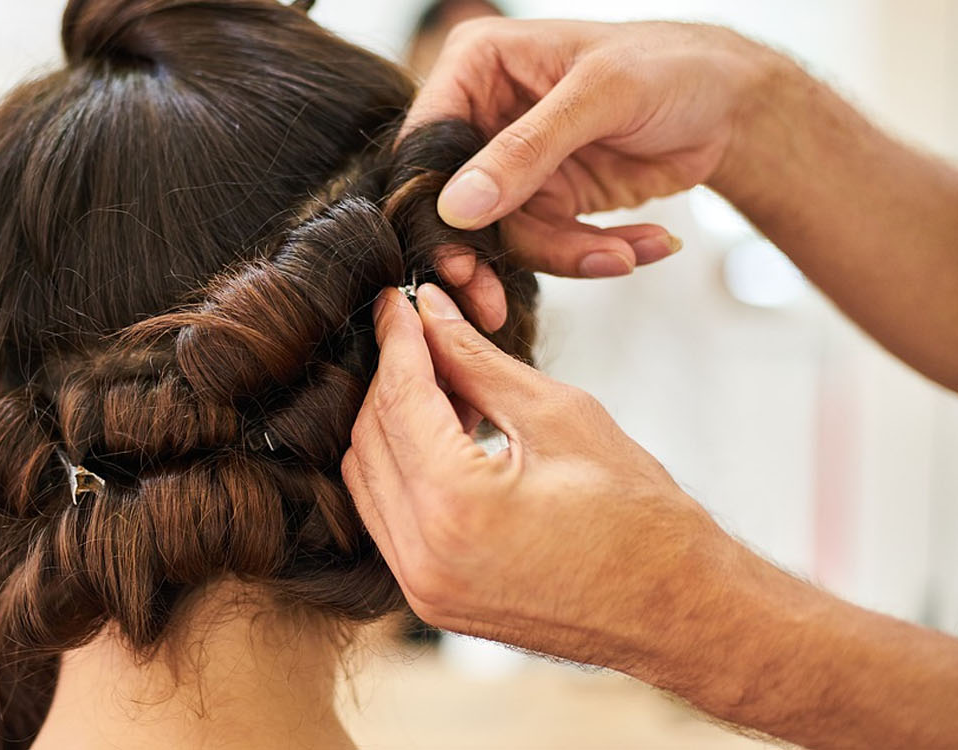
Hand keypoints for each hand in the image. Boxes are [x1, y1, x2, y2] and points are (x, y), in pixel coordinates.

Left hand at [342, 284, 739, 665]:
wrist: (680, 612)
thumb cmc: (641, 517)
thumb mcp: (559, 415)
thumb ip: (478, 361)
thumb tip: (429, 312)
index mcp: (456, 506)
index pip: (398, 400)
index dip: (398, 341)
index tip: (399, 301)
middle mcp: (423, 556)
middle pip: (370, 439)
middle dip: (392, 379)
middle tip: (425, 336)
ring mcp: (422, 587)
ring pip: (368, 479)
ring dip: (392, 425)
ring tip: (445, 388)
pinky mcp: (430, 599)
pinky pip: (386, 519)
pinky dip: (402, 470)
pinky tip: (444, 439)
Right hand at [407, 19, 776, 277]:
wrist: (730, 103)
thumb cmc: (670, 66)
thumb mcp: (600, 95)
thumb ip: (526, 150)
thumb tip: (458, 206)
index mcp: (477, 66)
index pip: (427, 145)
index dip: (432, 206)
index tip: (454, 261)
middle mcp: (483, 116)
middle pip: (455, 204)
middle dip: (487, 255)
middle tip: (493, 303)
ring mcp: (512, 165)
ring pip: (506, 237)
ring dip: (566, 254)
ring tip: (626, 253)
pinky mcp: (545, 202)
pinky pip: (549, 247)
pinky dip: (594, 255)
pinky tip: (646, 245)